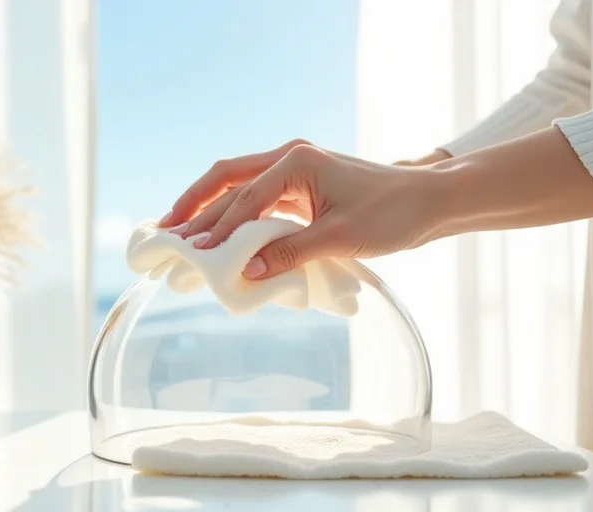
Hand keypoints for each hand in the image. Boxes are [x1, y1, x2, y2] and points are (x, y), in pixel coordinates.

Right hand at [158, 139, 446, 278]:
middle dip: (194, 205)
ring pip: (237, 187)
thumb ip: (289, 252)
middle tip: (164, 233)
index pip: (243, 197)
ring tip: (178, 233)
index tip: (193, 252)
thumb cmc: (392, 214)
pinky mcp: (299, 187)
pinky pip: (255, 199)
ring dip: (209, 209)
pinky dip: (233, 216)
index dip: (217, 228)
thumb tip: (245, 272)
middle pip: (226, 178)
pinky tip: (216, 234)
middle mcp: (288, 158)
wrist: (428, 202)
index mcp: (295, 161)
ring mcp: (293, 170)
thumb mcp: (340, 238)